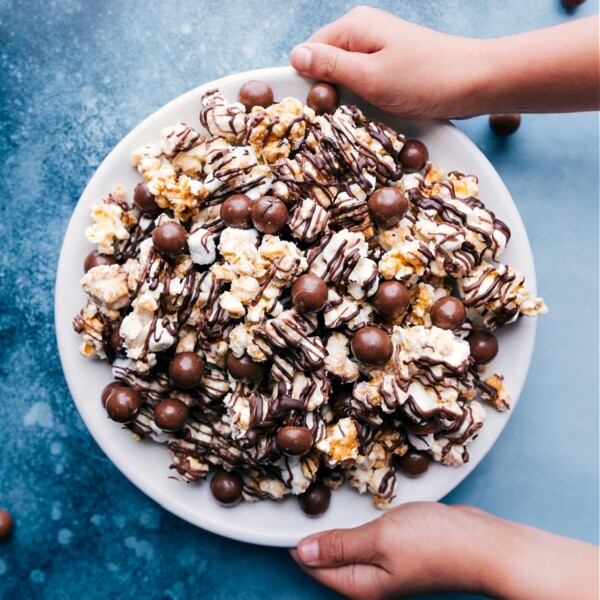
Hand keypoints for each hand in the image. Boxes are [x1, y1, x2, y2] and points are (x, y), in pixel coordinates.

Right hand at [290, 7, 598, 118]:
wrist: (475, 82)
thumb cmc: (425, 79)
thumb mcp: (370, 77)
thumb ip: (330, 66)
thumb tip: (295, 56)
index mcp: (354, 27)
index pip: (308, 52)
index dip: (307, 81)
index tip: (318, 107)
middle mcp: (363, 33)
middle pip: (325, 65)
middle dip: (328, 92)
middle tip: (342, 115)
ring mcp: (378, 49)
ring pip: (343, 77)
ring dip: (346, 99)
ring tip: (361, 115)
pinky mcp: (390, 65)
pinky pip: (362, 82)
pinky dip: (363, 99)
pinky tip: (373, 111)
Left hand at [290, 501, 598, 599]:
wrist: (484, 544)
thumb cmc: (435, 544)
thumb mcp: (381, 541)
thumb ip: (340, 546)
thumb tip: (301, 552)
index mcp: (358, 584)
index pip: (311, 564)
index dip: (294, 538)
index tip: (284, 508)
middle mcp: (368, 578)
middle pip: (326, 555)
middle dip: (313, 529)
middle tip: (299, 492)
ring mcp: (384, 563)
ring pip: (346, 542)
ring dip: (335, 522)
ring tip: (320, 492)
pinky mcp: (397, 547)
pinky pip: (365, 534)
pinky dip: (356, 519)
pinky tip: (353, 500)